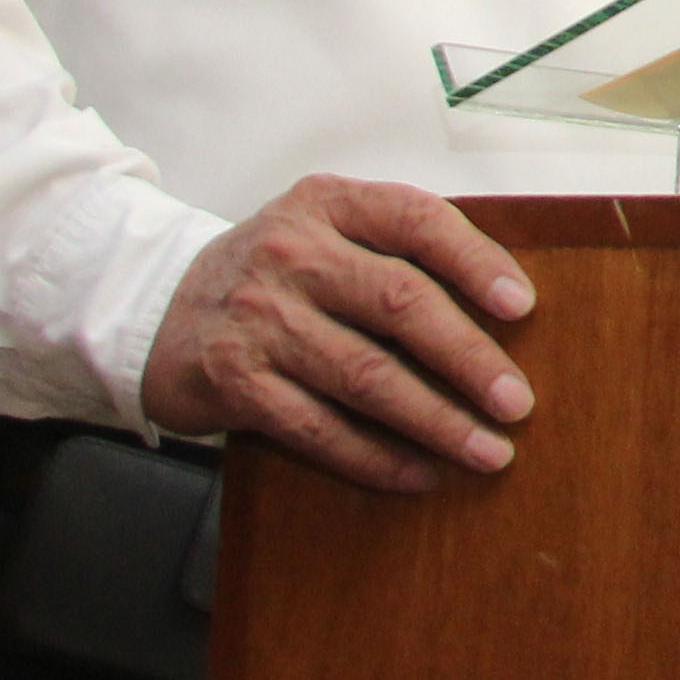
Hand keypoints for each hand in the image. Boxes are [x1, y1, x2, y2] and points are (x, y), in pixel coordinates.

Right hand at [138, 174, 536, 493]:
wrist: (157, 306)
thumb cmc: (273, 273)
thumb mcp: (324, 229)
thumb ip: (395, 249)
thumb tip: (504, 307)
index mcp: (328, 204)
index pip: (418, 220)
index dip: (478, 263)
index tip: (522, 307)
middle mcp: (292, 254)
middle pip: (401, 302)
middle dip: (469, 358)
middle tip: (517, 403)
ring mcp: (260, 318)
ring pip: (366, 375)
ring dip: (436, 421)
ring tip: (488, 451)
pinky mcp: (236, 381)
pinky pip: (320, 428)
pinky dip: (377, 458)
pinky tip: (419, 475)